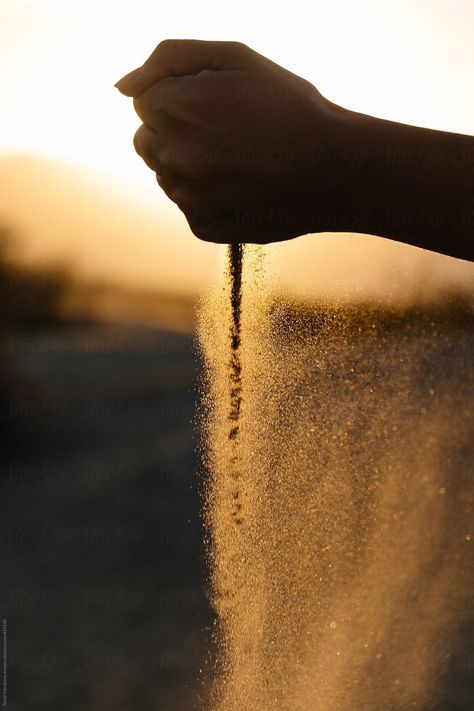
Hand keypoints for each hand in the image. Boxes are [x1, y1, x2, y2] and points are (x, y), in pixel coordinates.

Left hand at [115, 39, 345, 242]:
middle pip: (147, 140)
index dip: (182, 98)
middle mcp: (170, 154)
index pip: (145, 100)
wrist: (334, 168)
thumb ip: (169, 57)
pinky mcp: (201, 225)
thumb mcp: (235, 57)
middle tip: (226, 133)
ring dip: (190, 166)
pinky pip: (189, 206)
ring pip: (166, 175)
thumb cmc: (289, 106)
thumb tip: (123, 87)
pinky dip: (207, 198)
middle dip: (176, 132)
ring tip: (237, 161)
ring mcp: (186, 195)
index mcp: (173, 106)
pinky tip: (241, 188)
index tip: (218, 105)